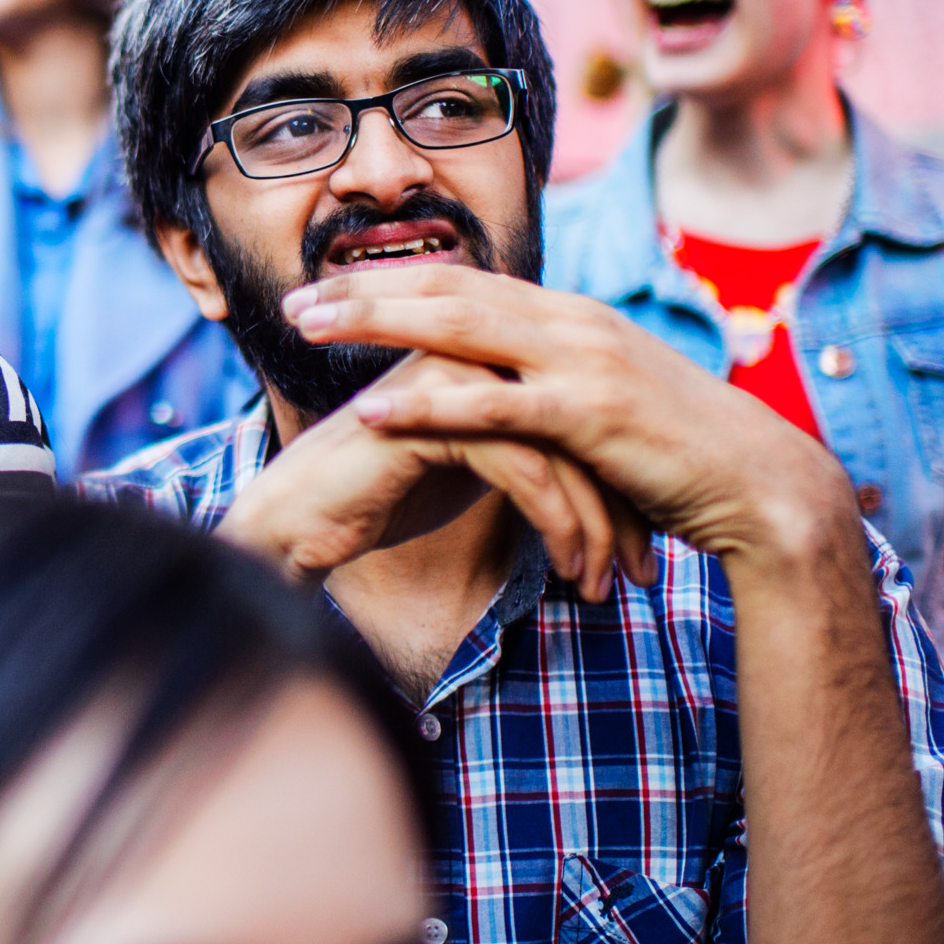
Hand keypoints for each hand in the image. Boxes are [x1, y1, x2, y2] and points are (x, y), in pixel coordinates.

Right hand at [224, 349, 655, 601]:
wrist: (302, 520)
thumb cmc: (381, 496)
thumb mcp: (470, 463)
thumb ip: (519, 442)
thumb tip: (587, 471)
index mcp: (487, 357)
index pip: (582, 413)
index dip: (620, 485)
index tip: (640, 552)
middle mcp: (474, 356)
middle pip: (584, 426)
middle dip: (623, 508)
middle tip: (641, 576)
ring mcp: (453, 380)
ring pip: (562, 448)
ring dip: (594, 527)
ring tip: (601, 588)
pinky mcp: (434, 418)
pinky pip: (525, 469)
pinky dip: (557, 526)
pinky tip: (565, 569)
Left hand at [285, 263, 856, 571]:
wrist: (761, 485)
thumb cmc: (677, 454)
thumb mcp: (602, 402)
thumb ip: (549, 384)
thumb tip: (497, 384)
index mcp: (569, 316)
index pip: (462, 281)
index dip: (390, 280)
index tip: (326, 290)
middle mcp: (571, 322)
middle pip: (446, 289)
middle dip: (364, 292)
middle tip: (293, 302)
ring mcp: (581, 361)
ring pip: (459, 326)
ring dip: (376, 325)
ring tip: (310, 333)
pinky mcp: (589, 413)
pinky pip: (492, 403)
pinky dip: (427, 402)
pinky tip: (372, 410)